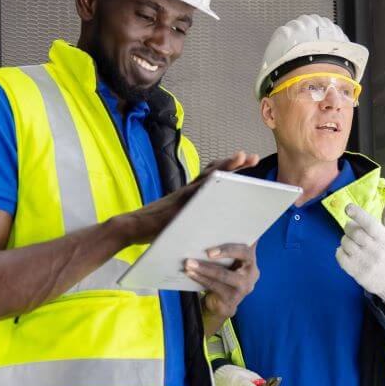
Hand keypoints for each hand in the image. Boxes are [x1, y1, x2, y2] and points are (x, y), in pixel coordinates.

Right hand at [122, 152, 259, 244]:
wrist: (131, 228)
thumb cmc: (154, 228)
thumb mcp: (180, 222)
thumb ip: (195, 219)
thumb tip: (212, 227)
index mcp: (190, 193)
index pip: (213, 176)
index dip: (229, 168)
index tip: (246, 160)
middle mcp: (189, 189)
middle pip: (215, 171)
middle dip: (235, 163)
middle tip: (253, 157)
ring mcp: (184, 193)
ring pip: (209, 175)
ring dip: (227, 165)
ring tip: (244, 157)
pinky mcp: (180, 201)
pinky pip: (199, 189)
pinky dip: (212, 181)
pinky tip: (226, 176)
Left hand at [185, 243, 259, 332]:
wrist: (222, 304)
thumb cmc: (223, 277)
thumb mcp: (228, 263)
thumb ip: (225, 251)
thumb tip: (206, 232)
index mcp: (251, 260)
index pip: (248, 245)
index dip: (238, 240)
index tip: (224, 236)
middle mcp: (252, 272)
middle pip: (243, 255)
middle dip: (225, 251)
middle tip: (207, 251)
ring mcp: (244, 286)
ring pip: (224, 274)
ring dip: (204, 268)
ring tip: (189, 263)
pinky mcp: (232, 298)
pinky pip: (215, 286)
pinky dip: (200, 278)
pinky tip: (190, 273)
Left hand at [335, 203, 384, 307]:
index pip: (371, 224)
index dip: (359, 214)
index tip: (348, 208)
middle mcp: (376, 251)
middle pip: (354, 232)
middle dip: (349, 226)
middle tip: (351, 228)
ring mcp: (365, 263)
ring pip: (346, 243)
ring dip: (345, 239)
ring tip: (351, 241)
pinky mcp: (356, 273)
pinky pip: (340, 257)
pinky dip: (340, 251)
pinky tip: (346, 251)